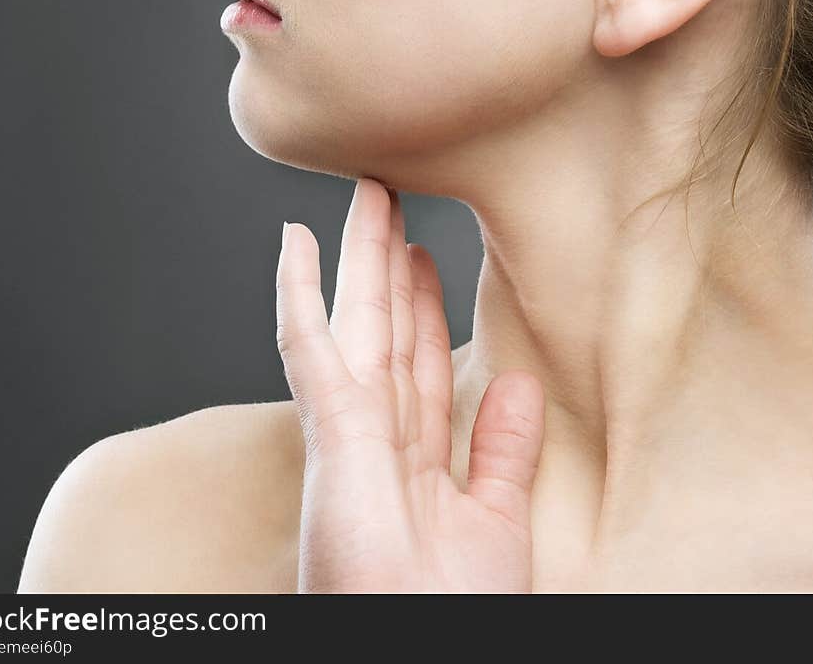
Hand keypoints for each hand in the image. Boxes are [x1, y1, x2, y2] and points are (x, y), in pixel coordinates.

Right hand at [275, 176, 544, 593]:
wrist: (420, 642)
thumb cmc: (452, 611)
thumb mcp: (496, 522)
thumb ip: (503, 451)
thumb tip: (516, 381)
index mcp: (413, 459)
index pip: (420, 361)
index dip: (422, 305)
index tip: (425, 256)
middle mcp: (377, 435)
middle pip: (386, 327)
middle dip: (389, 263)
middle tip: (391, 197)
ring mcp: (348, 426)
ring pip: (355, 318)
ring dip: (358, 255)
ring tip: (366, 194)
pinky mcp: (330, 426)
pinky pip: (308, 345)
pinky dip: (299, 292)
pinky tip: (297, 243)